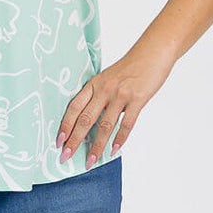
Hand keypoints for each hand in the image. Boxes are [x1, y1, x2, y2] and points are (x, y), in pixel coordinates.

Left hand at [56, 45, 175, 164]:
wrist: (153, 51)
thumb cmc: (131, 66)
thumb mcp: (108, 77)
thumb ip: (99, 96)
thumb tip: (91, 121)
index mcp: (94, 84)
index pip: (74, 107)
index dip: (65, 126)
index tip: (59, 142)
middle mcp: (104, 90)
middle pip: (85, 119)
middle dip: (74, 140)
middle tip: (66, 156)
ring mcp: (121, 95)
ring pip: (104, 125)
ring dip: (97, 146)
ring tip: (91, 161)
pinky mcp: (137, 99)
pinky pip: (127, 123)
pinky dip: (120, 138)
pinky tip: (114, 149)